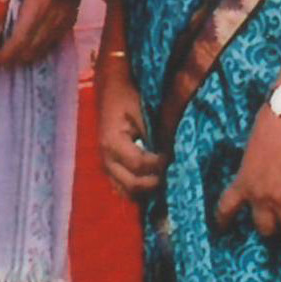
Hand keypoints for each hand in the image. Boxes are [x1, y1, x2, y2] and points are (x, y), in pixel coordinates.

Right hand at [98, 66, 165, 201]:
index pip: (138, 164)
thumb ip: (155, 133)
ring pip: (127, 192)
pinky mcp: (111, 168)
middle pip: (132, 185)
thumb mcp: (141, 111)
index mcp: (112, 143)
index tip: (174, 157)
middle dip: (155, 182)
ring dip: (147, 189)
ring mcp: (107, 166)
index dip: (159, 164)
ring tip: (164, 178)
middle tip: (172, 172)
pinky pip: (123, 188)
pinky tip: (154, 180)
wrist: (111, 90)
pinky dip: (139, 189)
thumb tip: (172, 153)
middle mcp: (106, 160)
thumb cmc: (126, 97)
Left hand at [216, 110, 280, 240]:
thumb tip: (260, 175)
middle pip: (265, 228)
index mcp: (243, 183)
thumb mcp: (251, 153)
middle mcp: (260, 196)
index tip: (223, 229)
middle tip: (279, 220)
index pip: (226, 209)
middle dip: (272, 227)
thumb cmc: (267, 127)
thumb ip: (252, 170)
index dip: (224, 222)